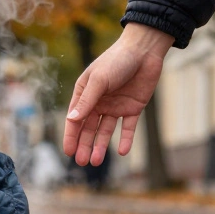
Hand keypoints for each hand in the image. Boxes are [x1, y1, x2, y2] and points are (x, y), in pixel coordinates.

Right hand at [64, 23, 173, 165]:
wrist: (145, 51)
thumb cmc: (117, 60)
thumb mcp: (99, 80)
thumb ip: (87, 101)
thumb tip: (72, 120)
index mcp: (85, 93)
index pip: (75, 119)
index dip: (71, 136)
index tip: (69, 152)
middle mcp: (99, 102)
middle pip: (89, 129)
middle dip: (85, 145)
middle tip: (82, 162)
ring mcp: (116, 106)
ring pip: (106, 131)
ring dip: (101, 146)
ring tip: (97, 161)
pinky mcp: (133, 108)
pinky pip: (128, 127)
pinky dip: (125, 139)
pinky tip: (122, 151)